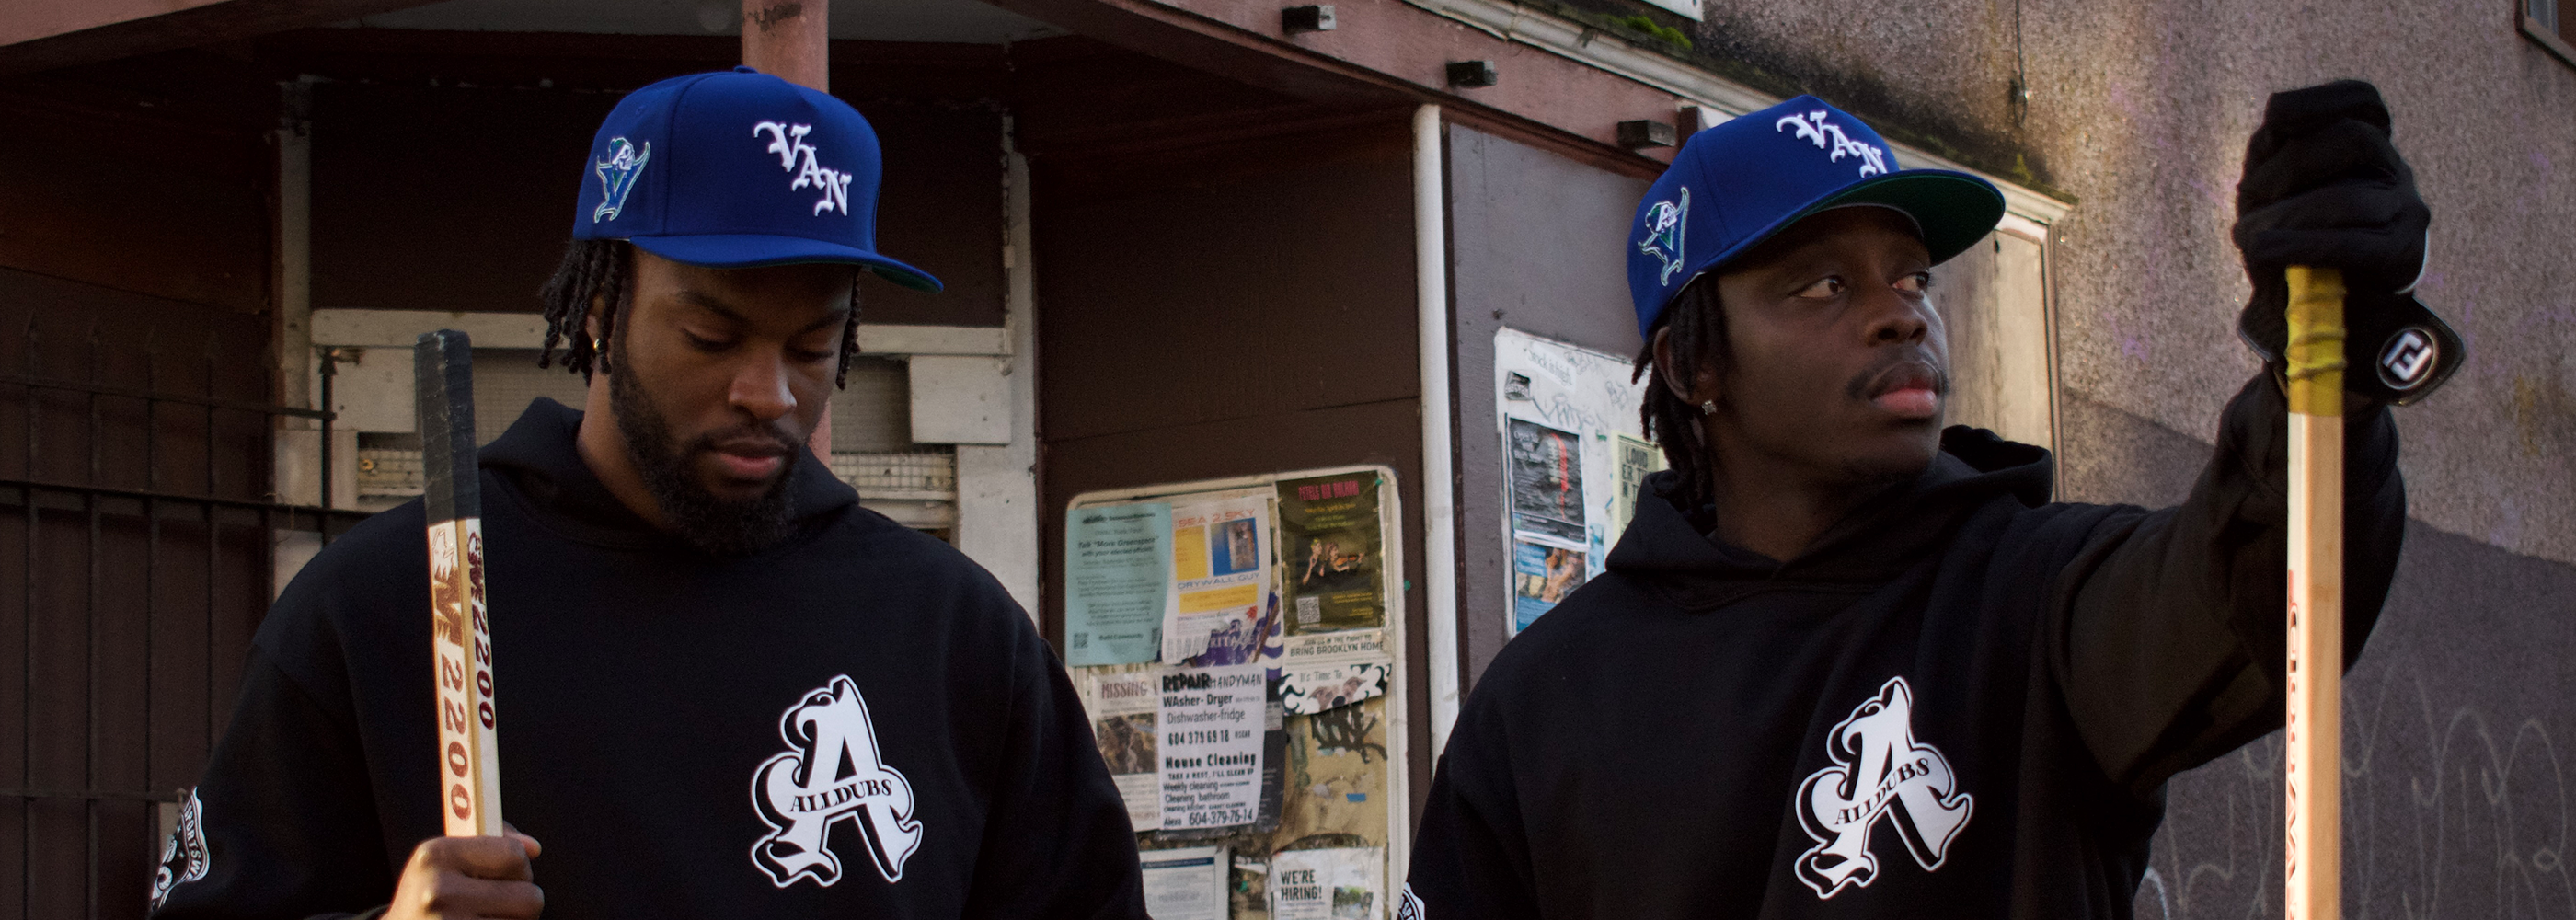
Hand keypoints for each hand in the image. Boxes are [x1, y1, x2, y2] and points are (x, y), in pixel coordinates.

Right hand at [384, 826, 543, 919]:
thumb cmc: (432, 893)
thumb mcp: (447, 859)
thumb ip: (494, 842)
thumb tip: (533, 848)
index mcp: (435, 855)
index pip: (514, 856)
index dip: (518, 868)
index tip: (503, 875)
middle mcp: (437, 891)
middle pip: (530, 897)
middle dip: (521, 902)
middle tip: (496, 904)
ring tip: (482, 918)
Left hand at [2231, 80, 2459, 402]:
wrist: (2316, 326)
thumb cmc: (2287, 251)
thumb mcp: (2271, 196)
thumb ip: (2273, 155)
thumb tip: (2276, 124)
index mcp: (2366, 149)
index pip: (2362, 101)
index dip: (2320, 100)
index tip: (2275, 116)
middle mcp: (2394, 173)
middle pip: (2351, 139)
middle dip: (2289, 167)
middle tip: (2248, 198)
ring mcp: (2407, 212)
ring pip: (2349, 197)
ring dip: (2286, 217)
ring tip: (2249, 240)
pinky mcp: (2404, 257)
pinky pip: (2354, 244)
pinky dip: (2301, 245)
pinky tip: (2264, 250)